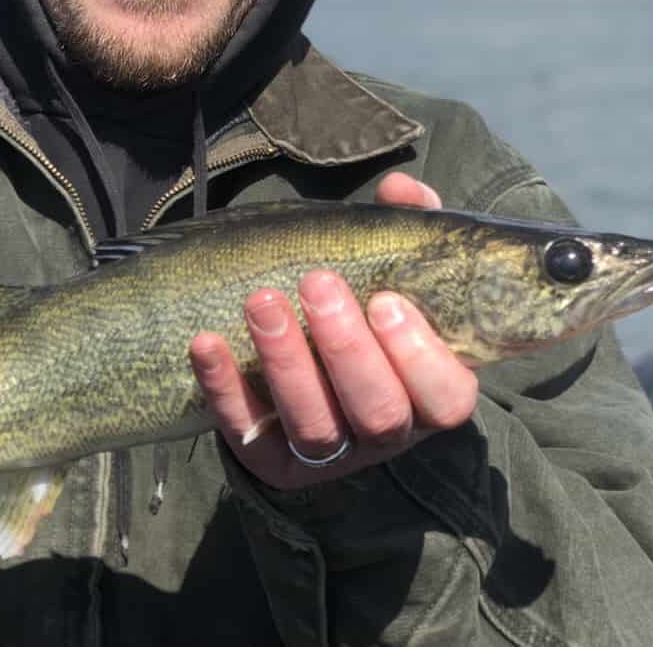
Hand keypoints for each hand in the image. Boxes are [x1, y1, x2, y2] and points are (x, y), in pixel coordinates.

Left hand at [189, 174, 478, 489]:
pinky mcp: (272, 460)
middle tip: (316, 283)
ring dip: (286, 363)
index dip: (419, 355)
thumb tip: (400, 191)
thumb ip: (407, 229)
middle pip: (378, 411)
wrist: (313, 371)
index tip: (385, 299)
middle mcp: (386, 433)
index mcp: (429, 393)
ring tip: (261, 302)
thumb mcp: (394, 269)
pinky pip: (248, 433)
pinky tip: (206, 343)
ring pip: (315, 427)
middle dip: (345, 347)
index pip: (446, 397)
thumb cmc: (366, 311)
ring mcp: (330, 454)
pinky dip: (224, 389)